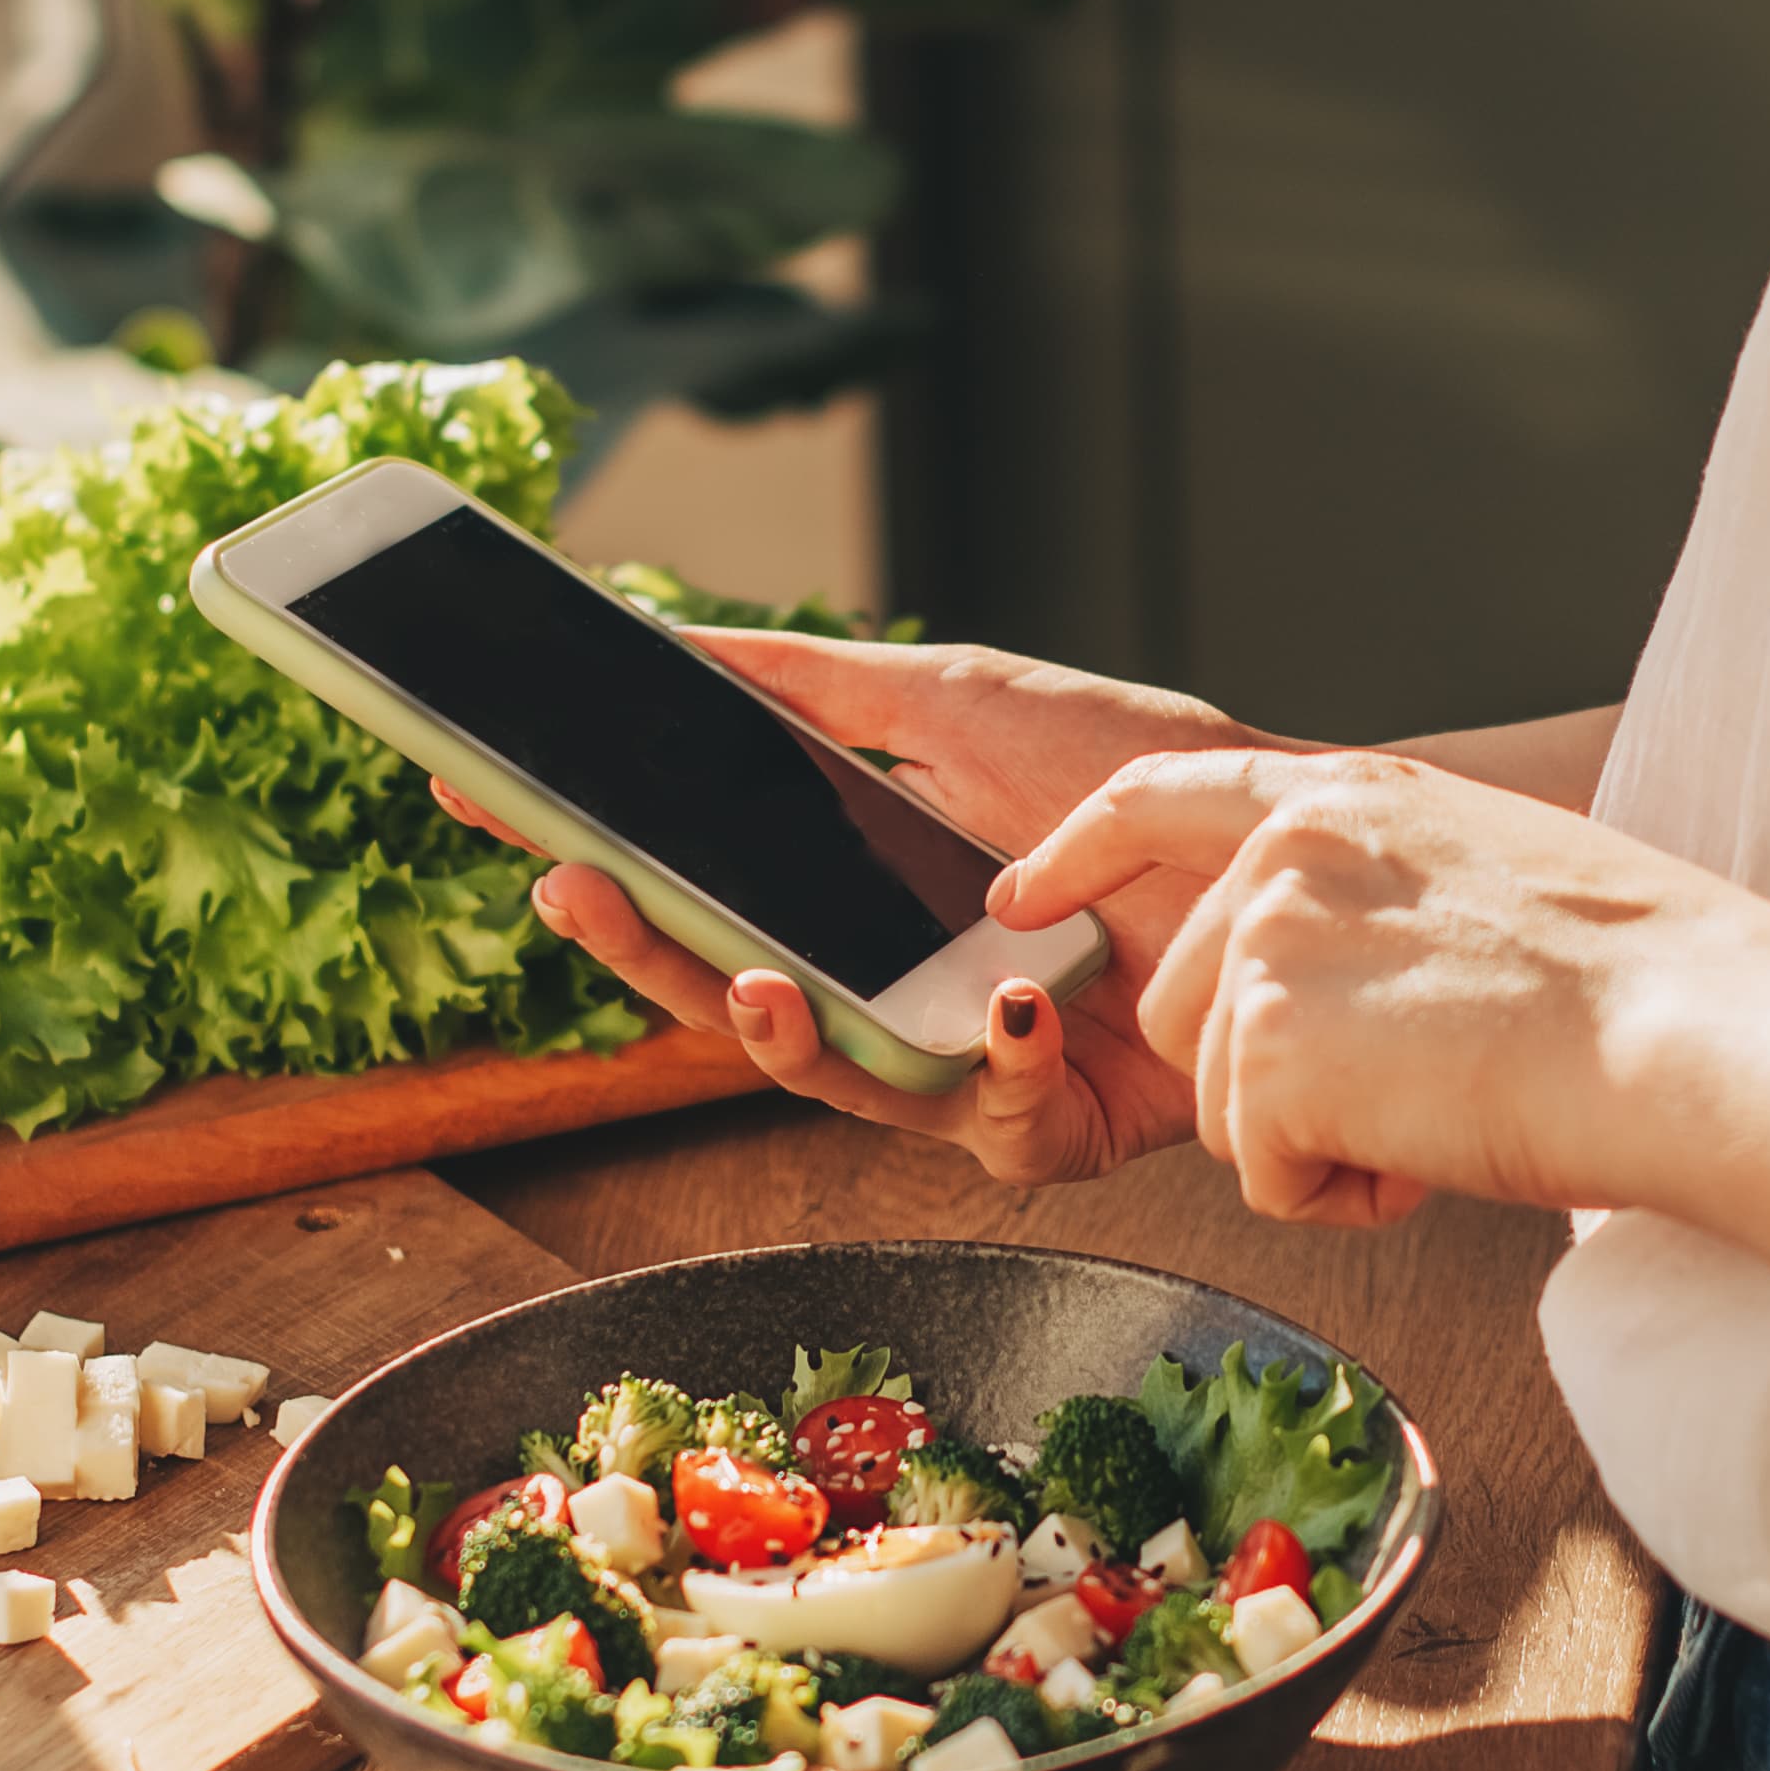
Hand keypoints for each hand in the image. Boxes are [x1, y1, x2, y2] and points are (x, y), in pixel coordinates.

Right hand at [443, 634, 1260, 1184]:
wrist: (1281, 836)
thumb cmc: (1129, 770)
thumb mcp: (950, 700)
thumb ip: (805, 686)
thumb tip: (665, 641)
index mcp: (852, 903)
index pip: (695, 898)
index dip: (598, 865)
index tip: (487, 809)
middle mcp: (890, 996)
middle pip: (729, 1002)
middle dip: (644, 956)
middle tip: (570, 891)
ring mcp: (963, 1070)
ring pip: (833, 1089)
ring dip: (785, 1042)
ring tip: (767, 986)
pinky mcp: (1054, 1128)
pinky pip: (991, 1129)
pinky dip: (998, 1068)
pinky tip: (1012, 1006)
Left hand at [993, 750, 1769, 1227]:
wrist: (1689, 1032)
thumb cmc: (1635, 978)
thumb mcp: (1490, 871)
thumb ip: (1380, 893)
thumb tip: (1333, 975)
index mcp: (1346, 795)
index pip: (1163, 795)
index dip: (1080, 851)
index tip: (1022, 897)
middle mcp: (1285, 854)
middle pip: (1182, 1008)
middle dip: (1273, 1079)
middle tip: (1419, 1084)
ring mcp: (1264, 947)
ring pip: (1218, 1103)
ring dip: (1318, 1141)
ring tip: (1443, 1108)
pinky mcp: (1263, 1051)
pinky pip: (1260, 1176)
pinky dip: (1342, 1195)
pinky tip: (1431, 1152)